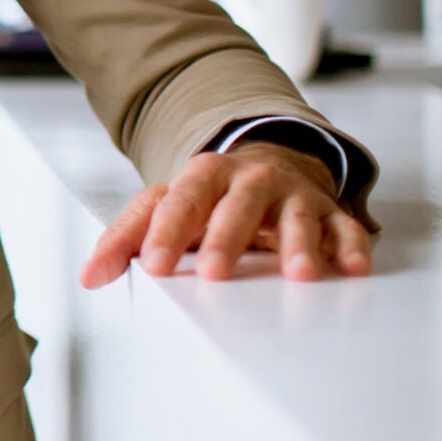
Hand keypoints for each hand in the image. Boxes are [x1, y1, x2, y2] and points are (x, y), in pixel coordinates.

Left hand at [80, 144, 372, 287]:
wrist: (265, 165)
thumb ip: (126, 238)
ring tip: (298, 274)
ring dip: (299, 244)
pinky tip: (351, 268)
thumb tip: (90, 275)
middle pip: (238, 206)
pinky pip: (344, 228)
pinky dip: (351, 246)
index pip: (180, 202)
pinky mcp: (328, 213)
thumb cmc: (207, 198)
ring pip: (296, 216)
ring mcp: (292, 195)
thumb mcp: (164, 208)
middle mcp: (250, 180)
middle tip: (213, 274)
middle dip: (225, 239)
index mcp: (203, 176)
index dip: (166, 232)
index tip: (153, 265)